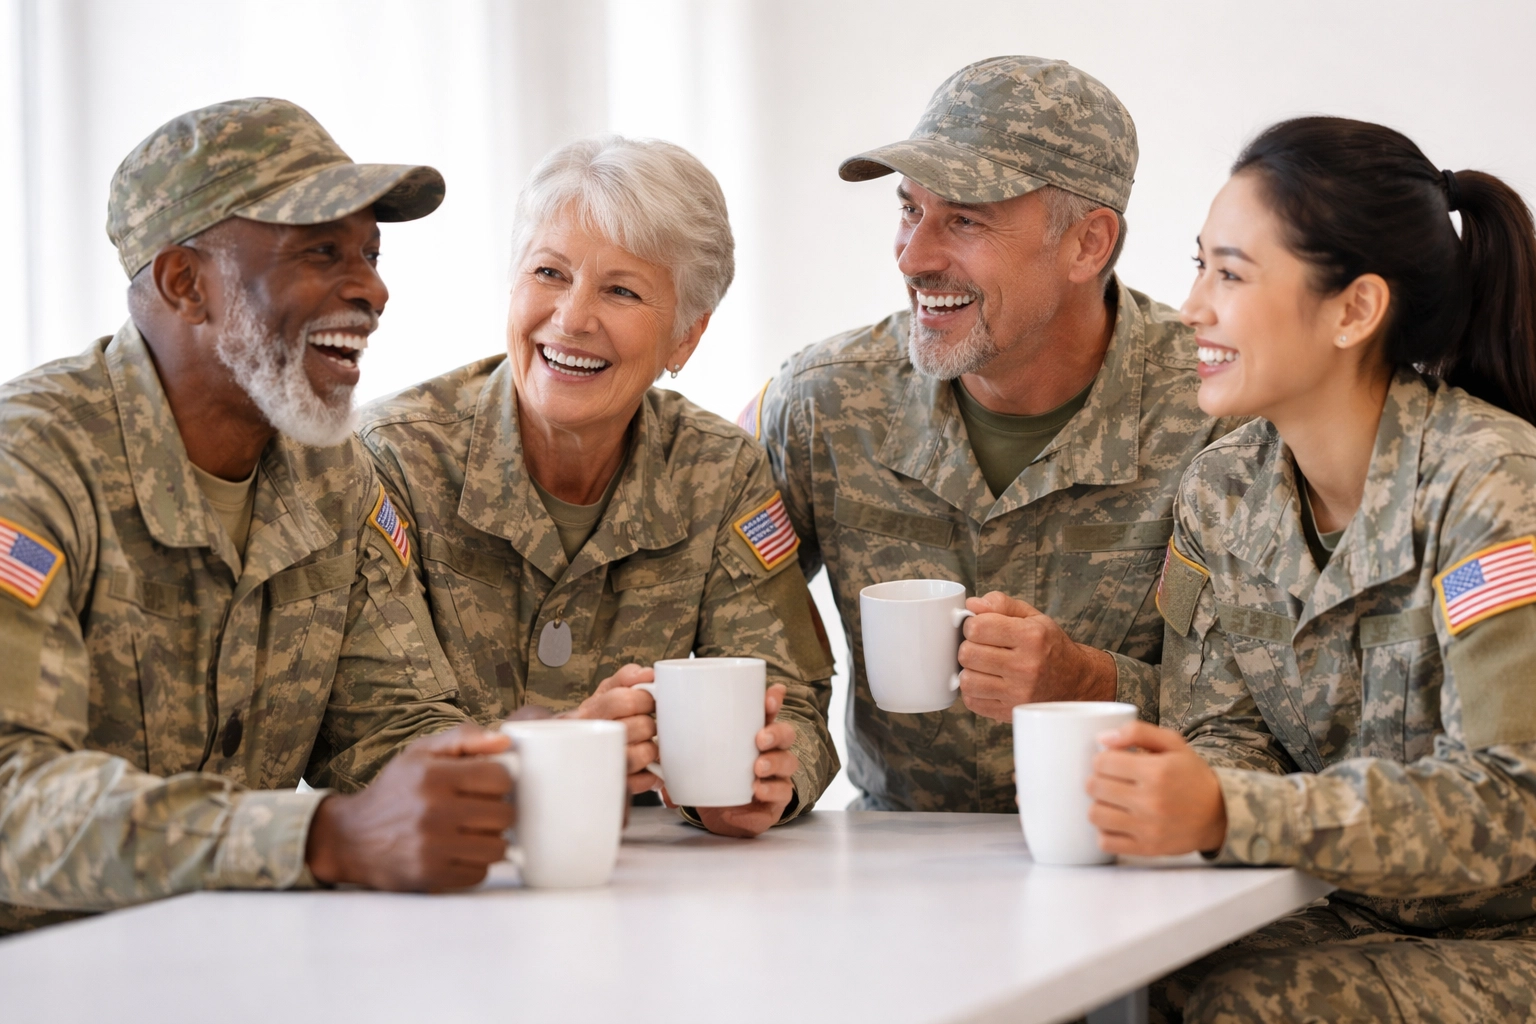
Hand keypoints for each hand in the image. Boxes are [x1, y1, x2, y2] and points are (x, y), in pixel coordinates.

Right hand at [305, 722, 513, 890]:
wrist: (351, 837)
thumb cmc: (394, 790)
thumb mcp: (420, 752)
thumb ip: (463, 738)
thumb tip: (504, 741)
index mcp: (432, 776)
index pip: (500, 778)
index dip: (499, 780)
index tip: (486, 784)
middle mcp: (432, 811)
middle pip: (504, 814)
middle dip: (497, 810)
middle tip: (479, 809)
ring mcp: (431, 848)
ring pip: (497, 847)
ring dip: (489, 839)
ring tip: (471, 831)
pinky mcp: (430, 876)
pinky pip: (479, 873)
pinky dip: (474, 863)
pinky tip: (458, 851)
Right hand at [570, 664, 659, 795]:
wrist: (571, 752)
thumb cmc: (595, 720)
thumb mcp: (604, 692)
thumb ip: (626, 677)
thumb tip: (648, 674)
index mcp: (591, 712)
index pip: (623, 700)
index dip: (643, 698)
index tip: (649, 700)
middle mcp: (594, 738)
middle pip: (640, 726)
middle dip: (650, 723)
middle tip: (646, 724)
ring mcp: (603, 764)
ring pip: (644, 754)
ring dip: (652, 748)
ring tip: (645, 744)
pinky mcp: (614, 786)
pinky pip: (645, 780)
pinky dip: (651, 774)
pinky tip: (644, 766)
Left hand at [692, 683, 798, 837]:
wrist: (714, 812)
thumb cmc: (707, 775)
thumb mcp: (691, 757)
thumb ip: (677, 748)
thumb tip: (656, 742)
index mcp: (752, 732)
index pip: (768, 711)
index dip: (773, 701)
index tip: (769, 697)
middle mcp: (770, 751)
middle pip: (786, 735)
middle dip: (776, 733)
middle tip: (759, 739)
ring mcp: (776, 776)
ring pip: (788, 763)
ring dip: (775, 763)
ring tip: (757, 768)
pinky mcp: (774, 803)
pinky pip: (780, 796)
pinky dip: (769, 793)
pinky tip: (755, 792)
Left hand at [956, 592, 1116, 720]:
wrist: (1075, 681)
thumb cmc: (1050, 646)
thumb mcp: (1033, 617)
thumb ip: (1001, 604)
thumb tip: (972, 604)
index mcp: (1031, 637)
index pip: (977, 628)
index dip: (971, 625)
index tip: (979, 628)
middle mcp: (1026, 666)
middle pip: (968, 654)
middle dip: (968, 647)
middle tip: (980, 647)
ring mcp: (1018, 693)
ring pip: (967, 680)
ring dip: (969, 671)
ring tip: (982, 666)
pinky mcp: (1011, 712)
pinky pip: (972, 702)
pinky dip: (974, 692)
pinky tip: (987, 682)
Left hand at [1087, 721, 1226, 856]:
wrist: (1220, 814)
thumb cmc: (1192, 775)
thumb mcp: (1173, 743)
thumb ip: (1137, 732)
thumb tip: (1102, 739)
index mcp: (1156, 771)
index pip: (1102, 762)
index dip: (1102, 759)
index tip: (1112, 762)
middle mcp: (1150, 801)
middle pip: (1094, 787)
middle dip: (1098, 779)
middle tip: (1111, 781)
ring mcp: (1148, 828)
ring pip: (1095, 814)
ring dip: (1099, 805)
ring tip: (1112, 801)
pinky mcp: (1146, 848)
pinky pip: (1106, 842)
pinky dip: (1105, 831)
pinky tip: (1117, 822)